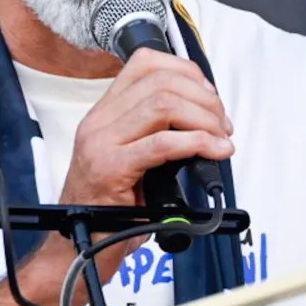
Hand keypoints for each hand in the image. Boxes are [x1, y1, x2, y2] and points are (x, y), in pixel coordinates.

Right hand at [58, 51, 232, 207]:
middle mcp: (99, 121)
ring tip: (220, 139)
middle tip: (222, 124)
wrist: (83, 242)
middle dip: (204, 99)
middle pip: (161, 81)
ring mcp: (101, 142)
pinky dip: (198, 143)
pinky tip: (213, 152)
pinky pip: (162, 144)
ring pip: (163, 105)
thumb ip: (158, 131)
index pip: (145, 63)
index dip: (186, 71)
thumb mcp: (134, 157)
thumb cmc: (111, 206)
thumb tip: (205, 118)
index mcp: (105, 112)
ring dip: (204, 120)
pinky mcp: (110, 168)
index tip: (209, 95)